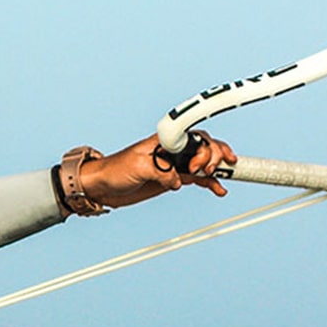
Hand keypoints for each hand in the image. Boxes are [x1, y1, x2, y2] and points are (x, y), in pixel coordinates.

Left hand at [75, 131, 235, 209]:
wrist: (102, 186)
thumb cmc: (114, 170)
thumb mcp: (138, 168)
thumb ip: (161, 172)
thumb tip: (178, 181)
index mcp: (165, 141)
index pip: (194, 137)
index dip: (205, 148)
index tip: (201, 165)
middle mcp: (173, 150)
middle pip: (204, 147)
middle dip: (214, 156)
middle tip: (208, 171)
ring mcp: (174, 165)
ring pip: (204, 163)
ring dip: (217, 169)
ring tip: (224, 177)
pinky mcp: (172, 179)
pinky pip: (197, 179)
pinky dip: (209, 183)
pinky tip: (219, 190)